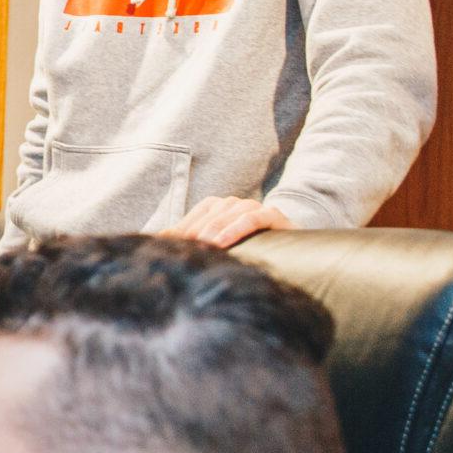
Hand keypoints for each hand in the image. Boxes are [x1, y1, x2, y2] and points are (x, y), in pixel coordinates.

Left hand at [163, 197, 293, 248]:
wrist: (294, 248)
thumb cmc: (249, 248)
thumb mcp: (220, 246)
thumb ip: (195, 243)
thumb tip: (159, 243)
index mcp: (220, 208)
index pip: (197, 214)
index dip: (181, 227)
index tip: (163, 243)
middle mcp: (235, 204)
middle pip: (210, 214)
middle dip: (193, 230)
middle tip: (179, 247)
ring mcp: (255, 208)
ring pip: (229, 214)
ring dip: (213, 229)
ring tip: (200, 246)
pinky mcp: (273, 216)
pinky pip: (252, 218)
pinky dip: (236, 228)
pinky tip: (223, 242)